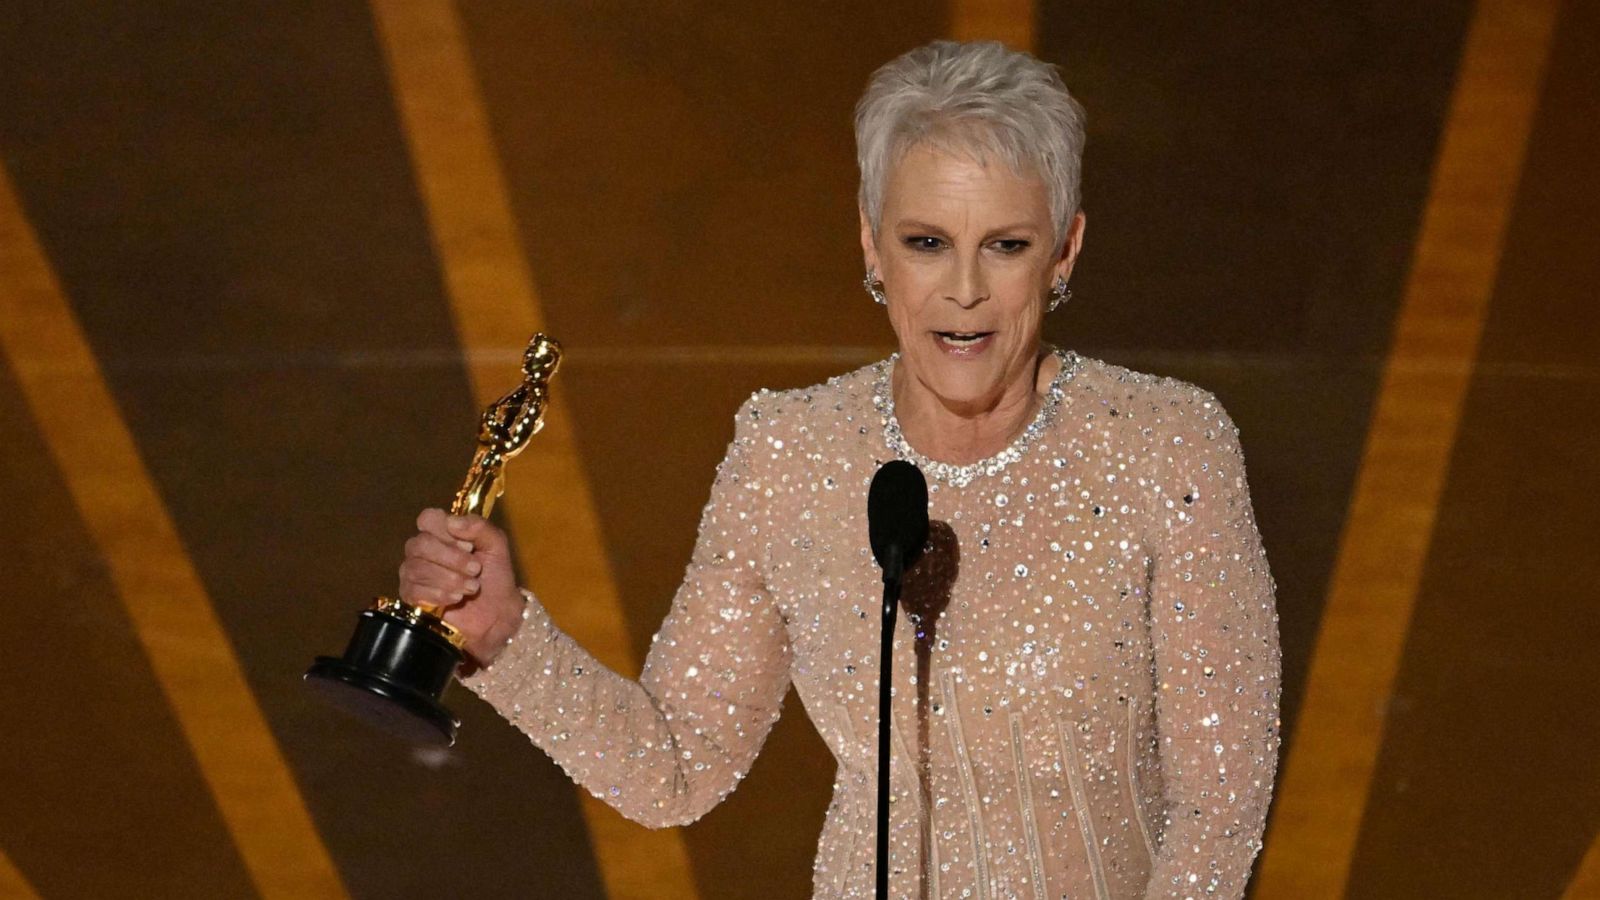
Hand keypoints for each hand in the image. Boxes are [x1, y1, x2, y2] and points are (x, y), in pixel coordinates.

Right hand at [400, 509, 523, 665]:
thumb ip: (479, 527)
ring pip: (417, 568)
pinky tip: (456, 598)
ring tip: (472, 587)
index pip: (428, 519)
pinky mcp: (411, 597)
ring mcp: (413, 574)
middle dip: (452, 558)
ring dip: (450, 578)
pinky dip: (438, 593)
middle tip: (475, 569)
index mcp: (441, 533)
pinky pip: (414, 590)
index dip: (445, 530)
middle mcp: (422, 551)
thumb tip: (452, 522)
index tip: (468, 545)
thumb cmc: (495, 576)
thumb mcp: (496, 545)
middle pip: (421, 544)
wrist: (498, 613)